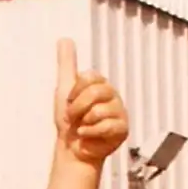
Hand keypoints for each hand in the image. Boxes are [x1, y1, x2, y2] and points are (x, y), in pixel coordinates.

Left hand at [52, 41, 126, 166]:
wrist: (71, 149)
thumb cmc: (69, 122)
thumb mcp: (64, 88)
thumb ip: (67, 64)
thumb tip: (64, 39)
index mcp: (101, 84)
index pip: (89, 77)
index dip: (75, 92)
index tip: (70, 102)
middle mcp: (113, 95)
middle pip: (95, 92)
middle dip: (78, 108)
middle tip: (75, 118)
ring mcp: (120, 112)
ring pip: (99, 111)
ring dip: (84, 122)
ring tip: (83, 128)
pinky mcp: (123, 129)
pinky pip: (105, 126)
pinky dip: (91, 134)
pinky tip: (89, 137)